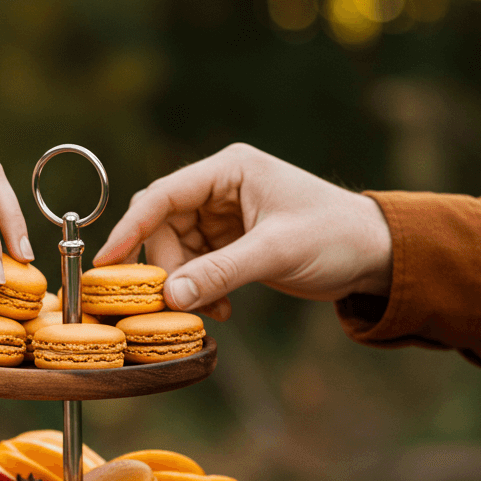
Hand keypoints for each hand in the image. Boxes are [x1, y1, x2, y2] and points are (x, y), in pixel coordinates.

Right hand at [94, 143, 392, 320]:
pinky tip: (224, 309)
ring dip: (186, 285)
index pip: (163, 196)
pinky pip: (196, 267)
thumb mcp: (275, 253)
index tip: (107, 262)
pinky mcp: (229, 242)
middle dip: (166, 268)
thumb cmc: (334, 236)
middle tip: (172, 303)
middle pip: (163, 228)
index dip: (131, 229)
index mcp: (229, 170)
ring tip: (213, 310)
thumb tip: (169, 297)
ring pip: (176, 252)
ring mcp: (222, 216)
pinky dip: (202, 290)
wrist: (374, 255)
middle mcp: (219, 188)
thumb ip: (219, 273)